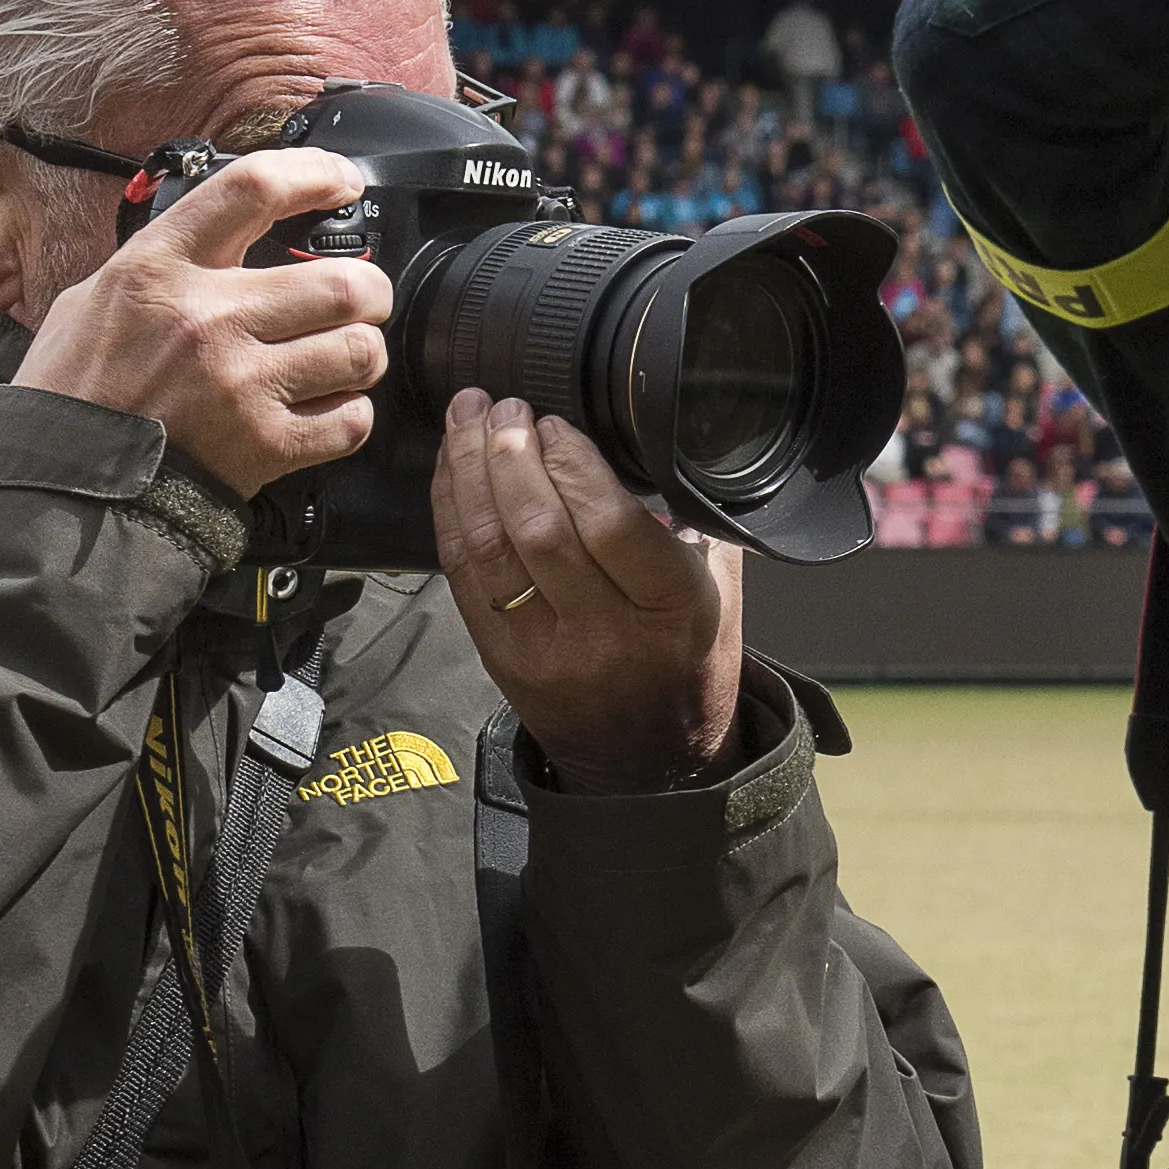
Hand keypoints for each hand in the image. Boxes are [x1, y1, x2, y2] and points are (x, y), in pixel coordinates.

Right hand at [13, 149, 398, 498]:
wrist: (60, 484)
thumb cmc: (74, 393)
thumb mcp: (94, 300)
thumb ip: (162, 263)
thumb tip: (222, 234)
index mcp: (159, 268)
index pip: (254, 189)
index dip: (314, 173)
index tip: (340, 181)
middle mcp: (207, 319)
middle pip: (342, 282)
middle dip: (369, 290)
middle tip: (360, 300)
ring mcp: (239, 385)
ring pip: (358, 351)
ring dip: (360, 355)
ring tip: (339, 360)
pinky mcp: (262, 446)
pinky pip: (350, 420)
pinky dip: (349, 415)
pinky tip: (324, 411)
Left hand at [431, 395, 740, 791]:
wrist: (647, 762)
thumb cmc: (686, 659)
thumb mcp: (718, 589)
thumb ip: (694, 519)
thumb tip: (652, 436)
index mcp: (672, 610)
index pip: (610, 525)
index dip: (571, 464)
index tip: (555, 422)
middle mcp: (605, 635)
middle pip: (540, 530)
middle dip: (510, 456)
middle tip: (502, 407)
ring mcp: (543, 650)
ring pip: (490, 547)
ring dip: (468, 472)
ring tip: (467, 416)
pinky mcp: (497, 658)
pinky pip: (461, 572)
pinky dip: (450, 511)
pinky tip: (450, 468)